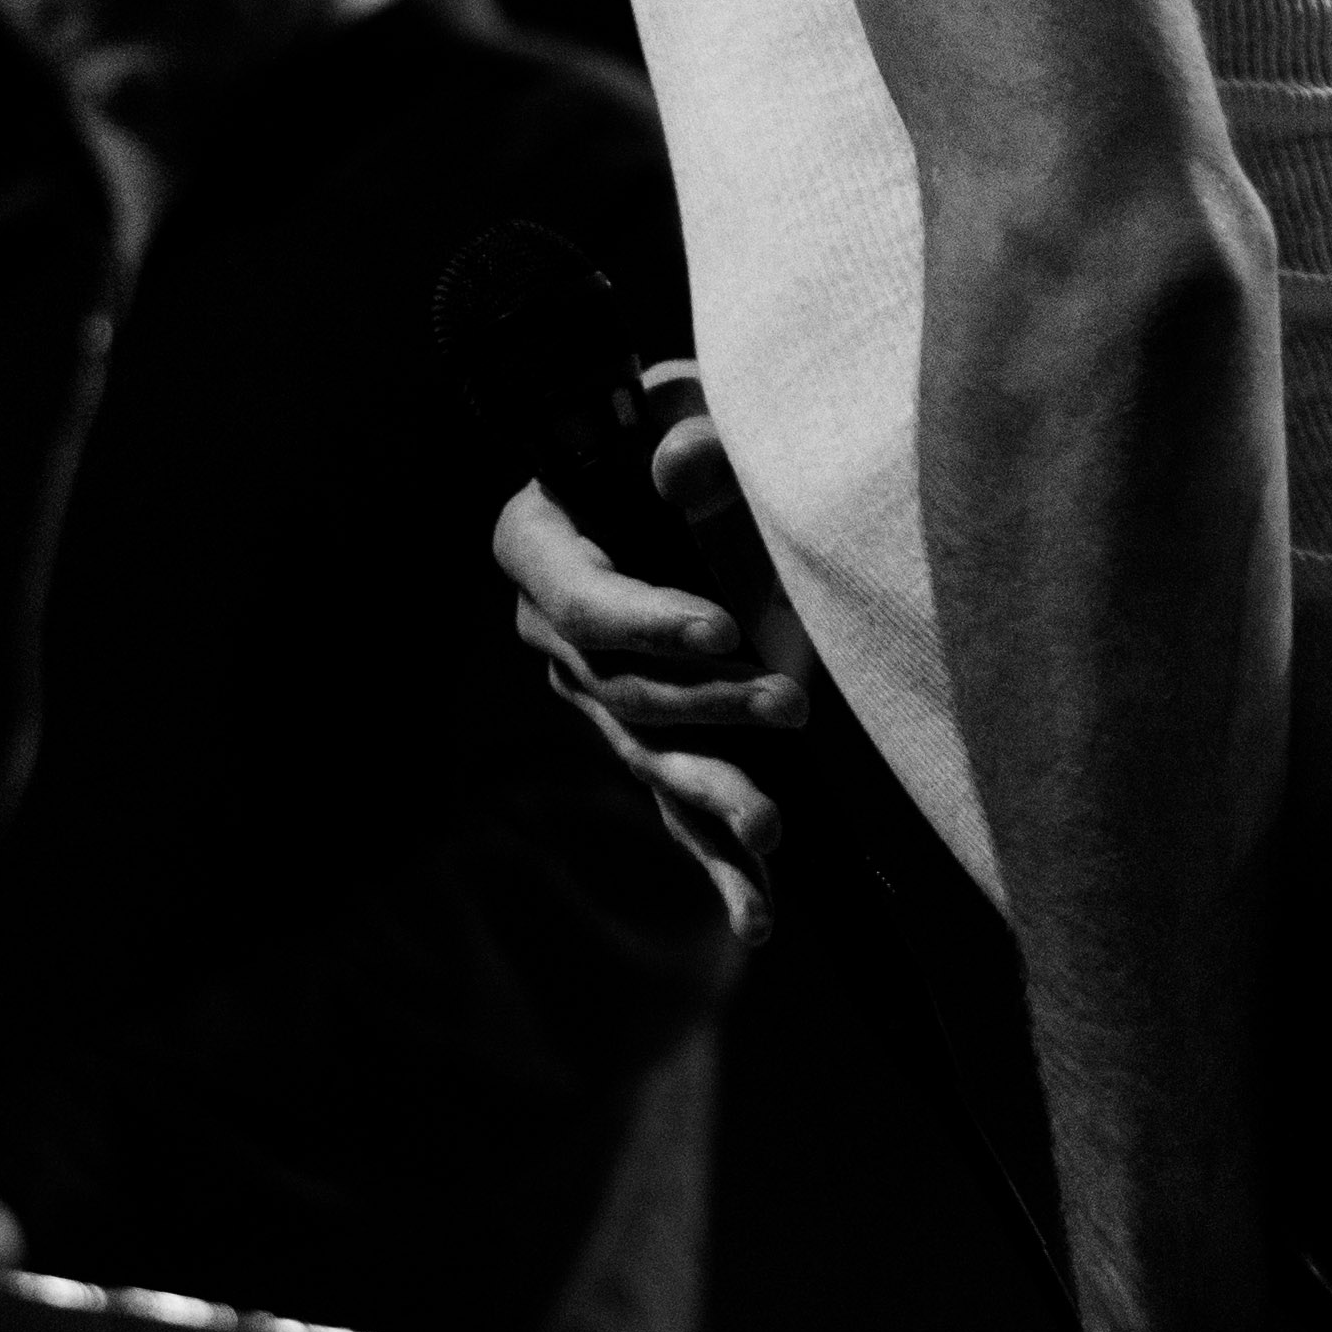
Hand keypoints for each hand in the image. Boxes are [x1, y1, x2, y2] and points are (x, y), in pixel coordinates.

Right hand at [497, 398, 806, 945]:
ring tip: (776, 835)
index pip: (586, 604)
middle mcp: (555, 640)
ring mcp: (596, 704)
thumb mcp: (668, 405)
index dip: (652, 621)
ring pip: (652, 765)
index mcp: (540, 549)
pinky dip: (721, 870)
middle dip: (710, 707)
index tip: (728, 625)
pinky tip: (761, 926)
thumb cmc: (657, 424)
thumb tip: (688, 459)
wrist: (650, 468)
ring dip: (718, 800)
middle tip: (792, 705)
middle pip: (626, 695)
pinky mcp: (647, 747)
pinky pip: (677, 815)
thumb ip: (683, 428)